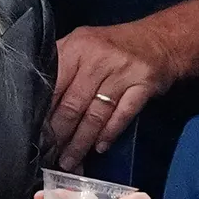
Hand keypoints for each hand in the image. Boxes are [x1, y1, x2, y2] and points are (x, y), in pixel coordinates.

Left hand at [49, 20, 185, 168]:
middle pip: (73, 103)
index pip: (55, 85)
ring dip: (81, 141)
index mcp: (78, 46)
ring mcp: (123, 72)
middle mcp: (99, 58)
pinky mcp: (143, 85)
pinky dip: (109, 133)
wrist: (162, 39)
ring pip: (96, 114)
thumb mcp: (85, 44)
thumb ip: (63, 66)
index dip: (44, 113)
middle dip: (60, 135)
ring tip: (70, 160)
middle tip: (51, 154)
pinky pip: (122, 115)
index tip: (37, 135)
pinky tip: (99, 147)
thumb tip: (39, 101)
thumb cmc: (116, 46)